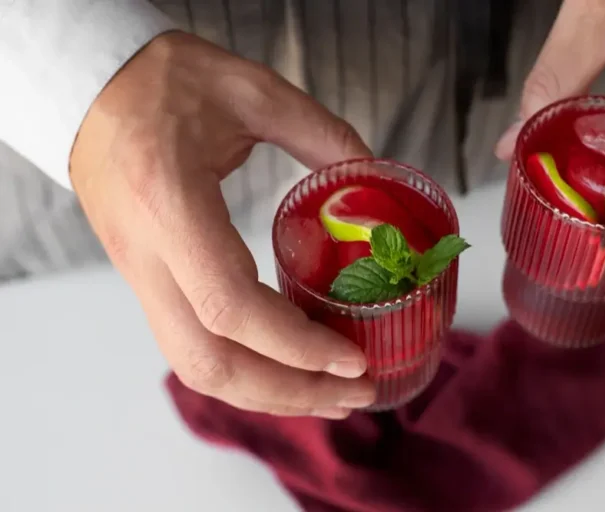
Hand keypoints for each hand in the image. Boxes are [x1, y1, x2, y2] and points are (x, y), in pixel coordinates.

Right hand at [71, 32, 375, 417]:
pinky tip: (289, 367)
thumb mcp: (251, 87)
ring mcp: (140, 276)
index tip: (353, 360)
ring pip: (196, 367)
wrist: (92, 90)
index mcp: (169, 204)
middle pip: (210, 362)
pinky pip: (191, 347)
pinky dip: (245, 371)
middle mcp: (147, 256)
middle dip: (289, 391)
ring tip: (332, 394)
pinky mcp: (146, 282)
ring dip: (268, 393)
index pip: (230, 307)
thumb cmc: (163, 81)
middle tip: (356, 391)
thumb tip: (377, 176)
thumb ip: (321, 132)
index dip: (296, 346)